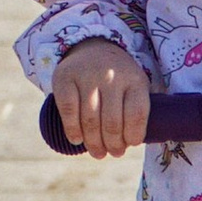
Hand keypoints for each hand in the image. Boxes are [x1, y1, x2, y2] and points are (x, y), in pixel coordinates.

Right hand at [51, 39, 152, 156]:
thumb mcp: (135, 84)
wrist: (92, 46)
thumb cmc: (118, 77)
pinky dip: (72, 130)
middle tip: (113, 153)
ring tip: (98, 152)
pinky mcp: (64, 77)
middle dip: (113, 145)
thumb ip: (136, 109)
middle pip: (112, 123)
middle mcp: (111, 76)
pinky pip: (68, 111)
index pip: (137, 115)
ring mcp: (86, 75)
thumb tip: (132, 144)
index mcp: (134, 79)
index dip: (134, 136)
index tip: (130, 144)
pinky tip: (77, 140)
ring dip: (94, 143)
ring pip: (90, 120)